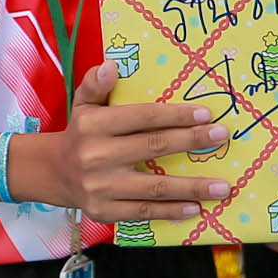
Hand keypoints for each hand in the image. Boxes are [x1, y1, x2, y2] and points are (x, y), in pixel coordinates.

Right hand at [14, 64, 230, 222]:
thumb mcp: (82, 104)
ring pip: (155, 187)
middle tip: (222, 137)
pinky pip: (144, 212)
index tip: (206, 114)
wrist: (54, 173)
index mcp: (94, 125)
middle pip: (154, 148)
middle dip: (192, 141)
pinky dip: (171, 212)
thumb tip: (111, 65)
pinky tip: (195, 208)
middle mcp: (96, 156)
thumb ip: (95, 83)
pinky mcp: (104, 212)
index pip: (142, 117)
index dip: (175, 115)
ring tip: (223, 187)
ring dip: (192, 187)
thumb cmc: (80, 133)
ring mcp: (101, 187)